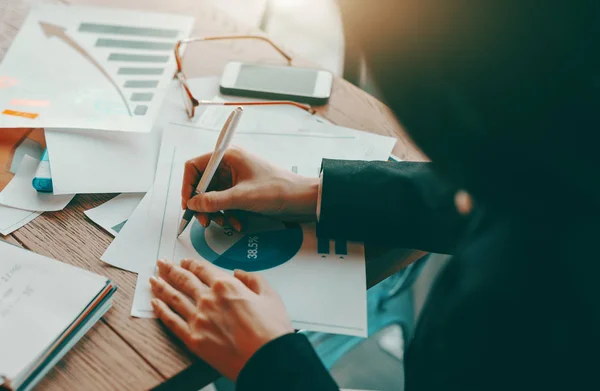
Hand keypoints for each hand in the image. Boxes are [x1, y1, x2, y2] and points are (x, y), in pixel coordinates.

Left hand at [149, 258, 293, 380]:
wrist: (267, 359)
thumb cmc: (271, 331)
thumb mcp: (270, 296)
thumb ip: (254, 280)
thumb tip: (240, 273)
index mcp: (227, 285)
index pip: (202, 269)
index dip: (191, 263)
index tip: (184, 261)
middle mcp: (208, 299)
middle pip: (184, 280)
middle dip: (170, 269)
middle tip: (161, 263)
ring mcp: (198, 319)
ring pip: (173, 297)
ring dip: (161, 286)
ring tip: (153, 279)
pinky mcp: (193, 338)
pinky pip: (171, 321)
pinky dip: (161, 310)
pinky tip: (154, 303)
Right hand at [182, 148, 318, 229]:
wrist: (302, 199)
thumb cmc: (277, 190)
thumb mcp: (242, 197)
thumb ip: (214, 201)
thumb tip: (193, 204)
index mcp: (228, 157)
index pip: (195, 167)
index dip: (188, 186)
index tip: (189, 205)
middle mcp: (229, 165)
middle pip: (202, 184)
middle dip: (203, 204)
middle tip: (205, 221)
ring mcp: (235, 178)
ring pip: (213, 196)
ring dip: (216, 212)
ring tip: (224, 224)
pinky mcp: (242, 191)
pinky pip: (225, 203)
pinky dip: (228, 214)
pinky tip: (237, 224)